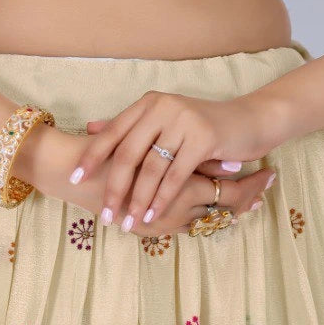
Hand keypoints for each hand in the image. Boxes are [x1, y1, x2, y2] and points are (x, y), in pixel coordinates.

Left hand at [36, 127, 275, 238]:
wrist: (249, 120)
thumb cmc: (202, 125)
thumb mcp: (164, 120)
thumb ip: (129, 125)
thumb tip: (91, 129)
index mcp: (149, 103)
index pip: (113, 131)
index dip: (92, 156)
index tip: (74, 178)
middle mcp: (162, 106)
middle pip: (128, 152)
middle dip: (114, 186)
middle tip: (104, 213)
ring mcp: (184, 120)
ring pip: (152, 167)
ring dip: (138, 199)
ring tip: (127, 221)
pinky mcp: (204, 137)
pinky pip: (176, 175)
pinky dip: (162, 198)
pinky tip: (153, 216)